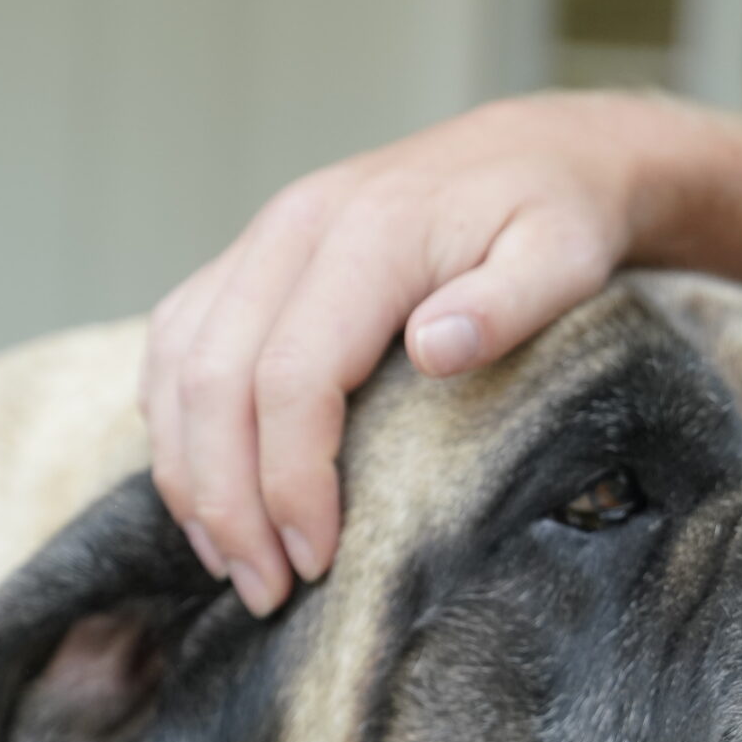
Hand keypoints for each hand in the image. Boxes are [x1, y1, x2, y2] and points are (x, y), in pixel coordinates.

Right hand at [141, 93, 700, 613]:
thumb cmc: (557, 217)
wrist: (537, 151)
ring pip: (175, 364)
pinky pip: (178, 340)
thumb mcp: (566, 255)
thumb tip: (433, 350)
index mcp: (366, 235)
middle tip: (264, 590)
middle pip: (212, 380)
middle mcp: (293, 229)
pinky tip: (205, 487)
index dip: (290, 480)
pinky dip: (175, 422)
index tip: (317, 560)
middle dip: (227, 499)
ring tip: (229, 560)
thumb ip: (510, 302)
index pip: (292, 376)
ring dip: (188, 471)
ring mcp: (263, 239)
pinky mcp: (251, 258)